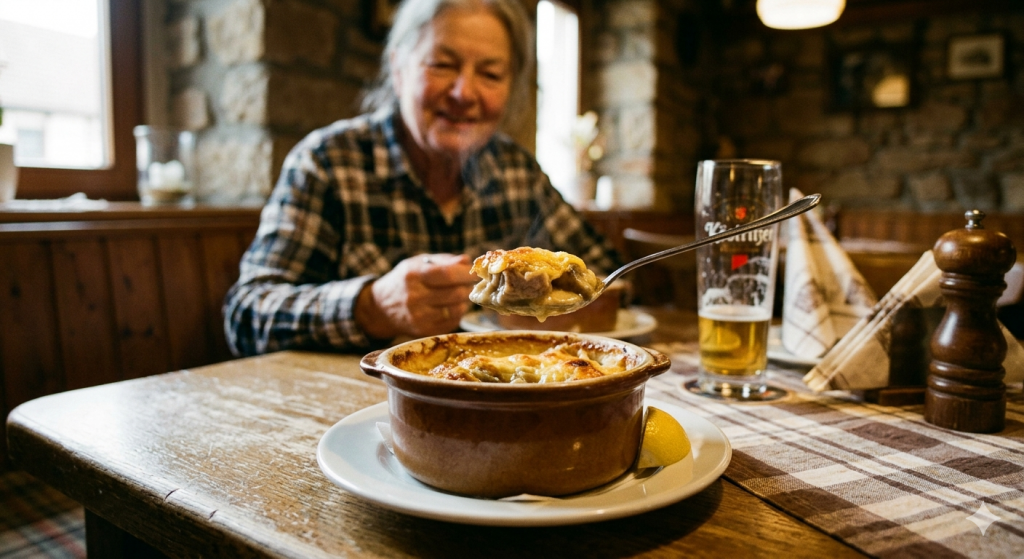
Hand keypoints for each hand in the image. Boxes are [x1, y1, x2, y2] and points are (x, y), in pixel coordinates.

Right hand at [356, 253, 477, 339]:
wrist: (381, 306)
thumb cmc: (406, 280)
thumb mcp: (419, 263)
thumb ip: (444, 261)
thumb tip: (467, 261)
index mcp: (413, 275)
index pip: (448, 274)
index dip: (466, 273)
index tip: (474, 272)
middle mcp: (415, 297)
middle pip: (456, 293)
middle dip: (467, 287)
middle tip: (467, 283)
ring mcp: (419, 317)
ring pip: (457, 309)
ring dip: (463, 300)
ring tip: (457, 293)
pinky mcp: (424, 331)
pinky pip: (453, 321)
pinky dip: (457, 312)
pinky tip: (450, 305)